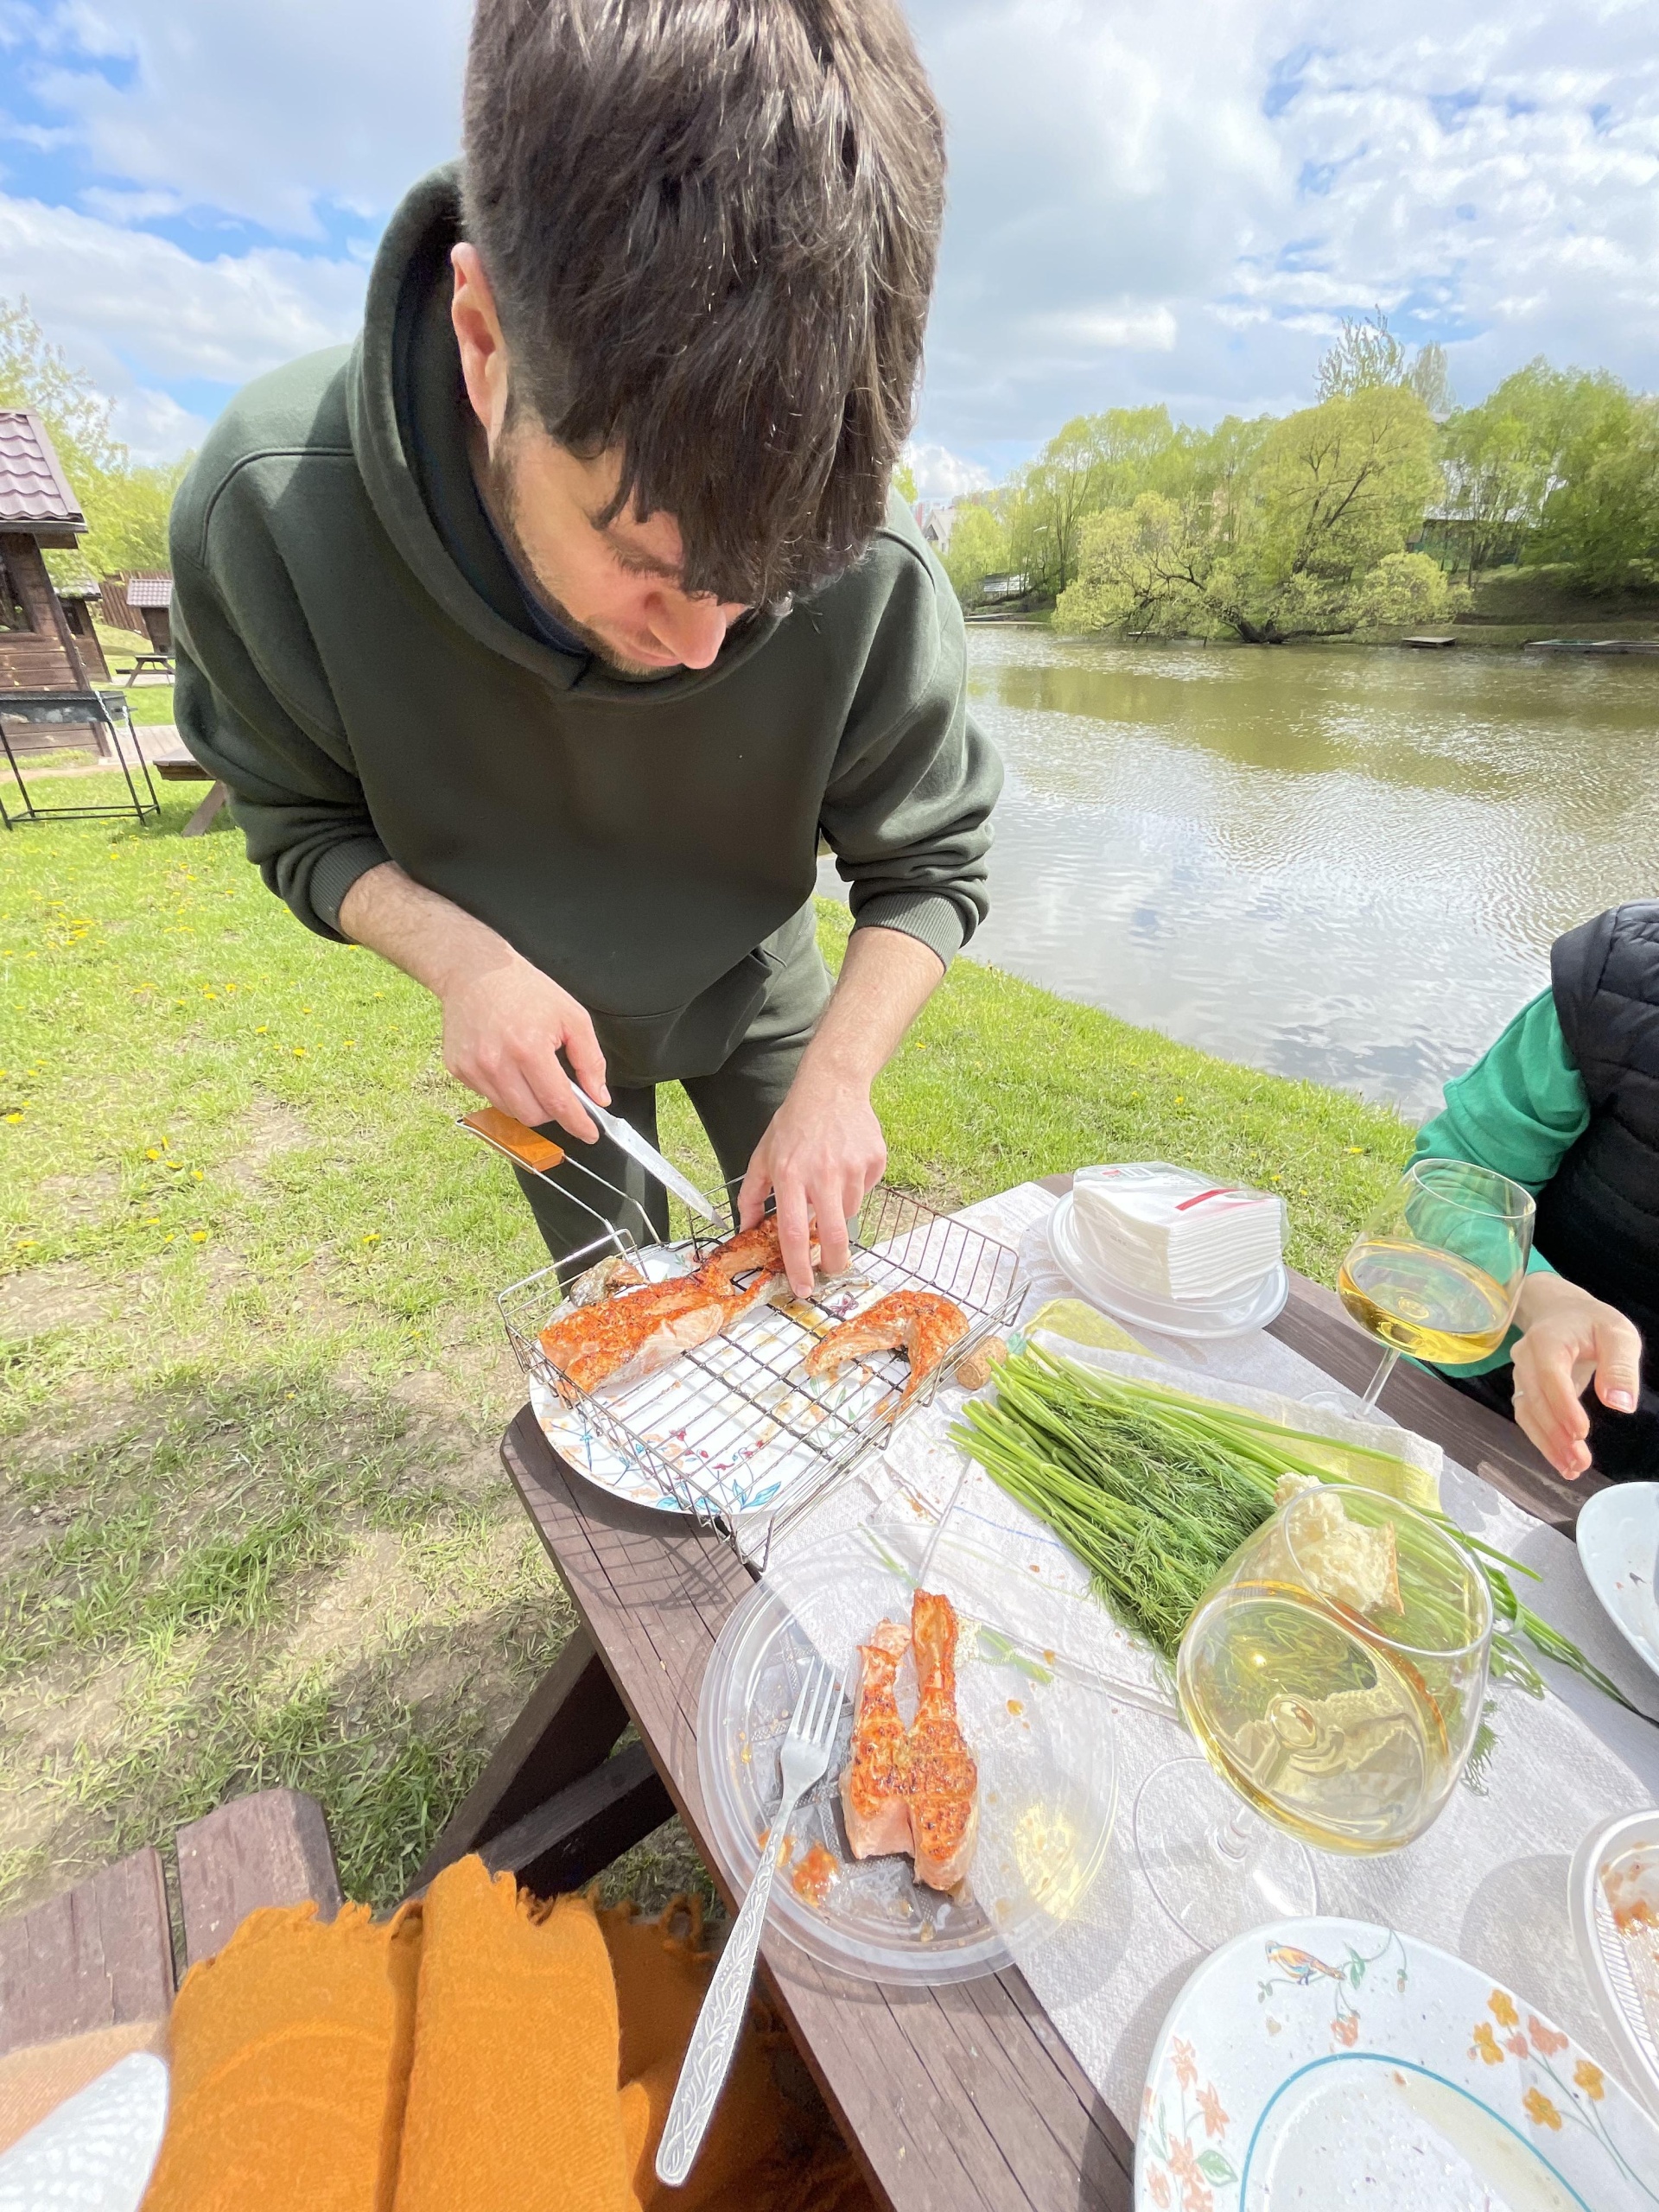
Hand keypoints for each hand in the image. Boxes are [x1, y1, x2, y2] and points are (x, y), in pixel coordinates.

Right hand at [438, 943, 608, 1145]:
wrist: (475, 971)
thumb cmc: (526, 990)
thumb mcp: (572, 1016)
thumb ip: (590, 1061)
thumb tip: (598, 1098)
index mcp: (529, 1048)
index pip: (558, 1103)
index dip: (577, 1124)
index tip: (589, 1134)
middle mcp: (497, 1063)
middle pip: (533, 1115)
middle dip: (552, 1111)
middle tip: (557, 1089)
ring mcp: (474, 1068)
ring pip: (510, 1111)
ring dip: (528, 1102)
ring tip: (530, 1071)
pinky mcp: (458, 1069)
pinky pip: (489, 1097)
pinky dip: (505, 1090)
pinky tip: (508, 1065)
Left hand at [737, 1074, 886, 1296]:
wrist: (831, 1087)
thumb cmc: (794, 1122)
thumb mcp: (763, 1155)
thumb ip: (752, 1194)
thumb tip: (746, 1226)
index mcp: (790, 1175)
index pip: (794, 1232)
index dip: (799, 1265)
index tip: (803, 1287)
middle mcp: (822, 1174)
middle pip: (834, 1235)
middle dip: (835, 1262)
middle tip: (832, 1268)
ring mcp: (852, 1167)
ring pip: (849, 1211)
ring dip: (839, 1209)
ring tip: (829, 1181)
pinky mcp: (873, 1161)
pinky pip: (866, 1190)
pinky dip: (856, 1188)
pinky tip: (845, 1164)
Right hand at [1509, 1272, 1642, 1478]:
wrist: (1561, 1313)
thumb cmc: (1592, 1323)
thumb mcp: (1618, 1334)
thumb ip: (1621, 1366)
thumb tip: (1621, 1405)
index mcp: (1547, 1339)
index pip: (1550, 1375)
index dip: (1563, 1406)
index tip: (1581, 1433)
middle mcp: (1526, 1358)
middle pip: (1534, 1399)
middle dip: (1556, 1434)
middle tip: (1581, 1462)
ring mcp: (1520, 1374)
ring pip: (1527, 1413)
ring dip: (1547, 1443)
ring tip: (1573, 1468)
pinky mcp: (1524, 1390)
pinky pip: (1527, 1417)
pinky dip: (1542, 1441)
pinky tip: (1562, 1461)